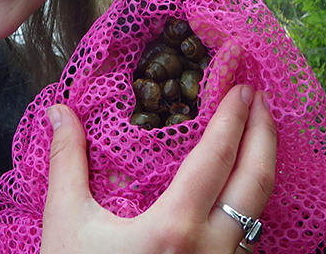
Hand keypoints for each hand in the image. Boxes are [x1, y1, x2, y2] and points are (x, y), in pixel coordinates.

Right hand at [40, 84, 276, 253]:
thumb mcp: (67, 223)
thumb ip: (67, 162)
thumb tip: (60, 111)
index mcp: (174, 228)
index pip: (216, 158)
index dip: (233, 118)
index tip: (243, 87)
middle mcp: (211, 251)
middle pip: (256, 183)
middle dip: (265, 135)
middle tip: (261, 100)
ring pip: (258, 214)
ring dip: (260, 169)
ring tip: (255, 137)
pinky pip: (248, 239)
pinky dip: (248, 204)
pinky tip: (235, 190)